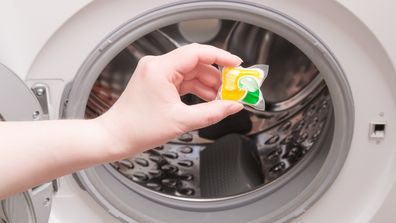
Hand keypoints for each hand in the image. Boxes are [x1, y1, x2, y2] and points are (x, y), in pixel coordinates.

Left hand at [96, 43, 243, 157]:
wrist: (115, 138)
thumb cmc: (137, 128)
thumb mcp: (181, 121)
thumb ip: (212, 112)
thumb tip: (233, 105)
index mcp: (160, 68)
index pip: (198, 53)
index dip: (221, 57)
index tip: (237, 65)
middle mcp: (157, 66)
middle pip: (196, 63)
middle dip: (217, 77)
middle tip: (233, 89)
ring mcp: (156, 73)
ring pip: (191, 73)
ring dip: (207, 85)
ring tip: (222, 98)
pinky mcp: (157, 82)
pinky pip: (183, 81)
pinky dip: (196, 89)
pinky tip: (208, 99)